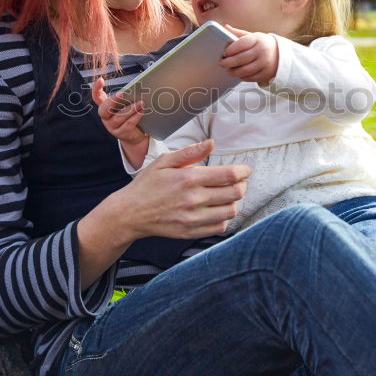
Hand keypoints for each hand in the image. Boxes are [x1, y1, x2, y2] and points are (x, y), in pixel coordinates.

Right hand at [92, 77, 147, 145]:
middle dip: (113, 100)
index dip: (96, 89)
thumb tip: (138, 88)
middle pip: (104, 109)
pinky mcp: (120, 134)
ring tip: (141, 103)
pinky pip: (127, 125)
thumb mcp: (128, 104)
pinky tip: (141, 111)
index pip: (97, 97)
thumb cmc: (131, 115)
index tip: (101, 80)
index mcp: (106, 106)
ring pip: (118, 118)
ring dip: (130, 109)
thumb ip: (128, 97)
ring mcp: (111, 126)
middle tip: (122, 93)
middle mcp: (106, 117)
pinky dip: (135, 117)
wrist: (136, 134)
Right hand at [109, 139, 250, 238]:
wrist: (130, 213)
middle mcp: (193, 199)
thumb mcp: (164, 161)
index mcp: (188, 178)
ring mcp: (193, 218)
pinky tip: (217, 209)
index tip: (245, 170)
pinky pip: (220, 227)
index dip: (243, 171)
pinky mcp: (191, 232)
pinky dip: (224, 218)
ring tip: (227, 195)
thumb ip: (190, 152)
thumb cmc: (147, 184)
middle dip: (242, 185)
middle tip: (238, 181)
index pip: (229, 175)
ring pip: (231, 211)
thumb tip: (211, 143)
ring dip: (234, 201)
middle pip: (235, 193)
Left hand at [221, 25, 278, 83]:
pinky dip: (243, 77)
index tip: (224, 53)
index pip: (242, 44)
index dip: (231, 49)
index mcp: (258, 39)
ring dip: (234, 72)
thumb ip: (238, 33)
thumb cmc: (262, 44)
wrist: (280, 53)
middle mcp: (262, 51)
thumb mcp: (253, 36)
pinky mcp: (267, 73)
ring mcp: (265, 63)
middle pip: (242, 58)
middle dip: (229, 62)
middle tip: (222, 63)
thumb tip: (225, 27)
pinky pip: (252, 78)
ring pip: (246, 70)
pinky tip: (239, 75)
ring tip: (228, 71)